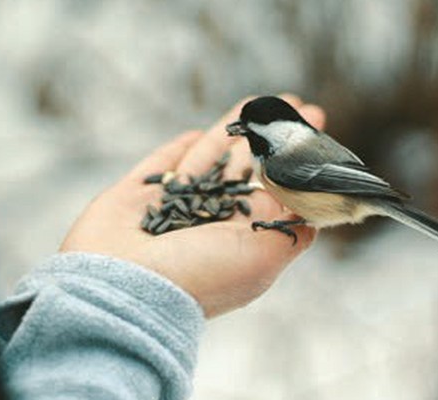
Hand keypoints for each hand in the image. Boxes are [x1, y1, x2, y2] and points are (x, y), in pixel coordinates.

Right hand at [60, 94, 326, 317]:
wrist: (122, 288)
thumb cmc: (197, 274)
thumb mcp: (262, 257)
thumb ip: (290, 230)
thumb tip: (311, 213)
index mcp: (240, 237)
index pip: (274, 188)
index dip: (293, 159)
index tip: (315, 128)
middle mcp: (207, 223)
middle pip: (245, 169)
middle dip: (269, 137)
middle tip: (293, 106)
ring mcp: (169, 208)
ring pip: (205, 160)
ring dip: (230, 130)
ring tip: (255, 102)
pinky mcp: (134, 197)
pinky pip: (159, 166)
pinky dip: (176, 151)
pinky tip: (194, 133)